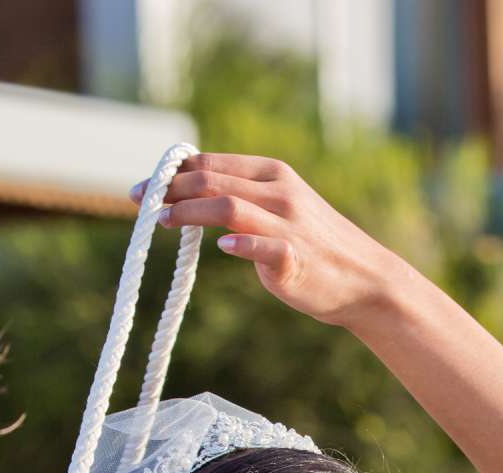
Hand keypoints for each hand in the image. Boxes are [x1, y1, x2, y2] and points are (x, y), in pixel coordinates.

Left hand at [151, 154, 411, 327]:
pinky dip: (240, 245)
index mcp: (271, 173)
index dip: (172, 173)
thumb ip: (240, 198)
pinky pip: (263, 246)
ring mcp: (289, 224)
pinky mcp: (295, 258)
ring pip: (228, 207)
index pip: (211, 164)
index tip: (143, 188)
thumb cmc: (313, 245)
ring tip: (161, 221)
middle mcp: (279, 192)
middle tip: (138, 202)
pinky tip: (222, 247)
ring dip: (189, 211)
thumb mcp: (278, 208)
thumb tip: (189, 194)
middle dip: (169, 190)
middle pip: (212, 181)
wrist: (364, 279)